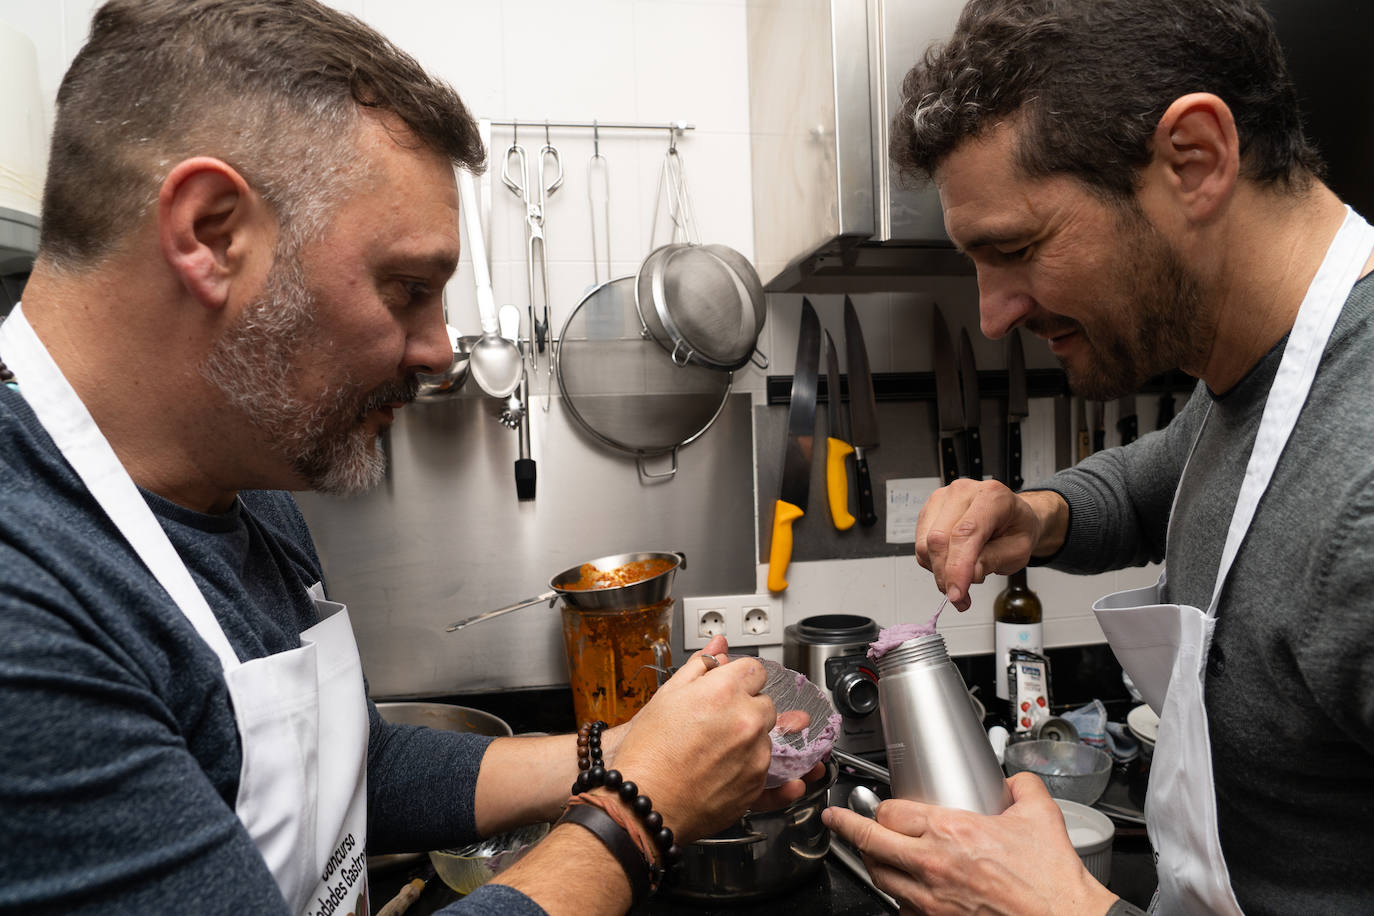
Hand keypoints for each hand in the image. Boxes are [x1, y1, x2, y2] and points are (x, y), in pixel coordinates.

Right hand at [609, 636, 775, 842]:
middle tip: (715, 723)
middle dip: (746, 708)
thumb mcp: (668, 695)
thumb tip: (719, 645)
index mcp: (726, 691)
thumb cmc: (649, 752)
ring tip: (713, 750)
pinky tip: (720, 769)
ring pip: (766, 735)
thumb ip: (700, 666)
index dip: (739, 679)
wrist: (644, 802)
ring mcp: (756, 753)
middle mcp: (747, 720)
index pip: (755, 669)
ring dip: (748, 738)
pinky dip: (748, 766)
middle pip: (765, 702)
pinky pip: (764, 766)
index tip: (728, 690)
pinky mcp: (757, 783)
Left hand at [822, 773, 1117, 914]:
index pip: (891, 812)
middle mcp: (932, 866)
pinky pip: (901, 909)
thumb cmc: (1050, 880)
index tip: (882, 805)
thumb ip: (1022, 788)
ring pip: (880, 878)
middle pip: (871, 843)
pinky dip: (898, 896)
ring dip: (872, 863)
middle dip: (849, 829)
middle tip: (838, 821)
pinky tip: (903, 889)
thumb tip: (1015, 781)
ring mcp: (930, 900)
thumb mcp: (1041, 817)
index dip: (884, 806)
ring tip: (869, 853)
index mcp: (951, 832)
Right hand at [915, 479, 1064, 609]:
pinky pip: (921, 546)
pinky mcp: (928, 511)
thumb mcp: (1018, 551)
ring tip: (961, 577)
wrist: (1011, 518)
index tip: (957, 594)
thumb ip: (993, 561)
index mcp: (992, 496)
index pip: (965, 533)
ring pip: (925, 545)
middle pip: (939, 539)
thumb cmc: (1015, 529)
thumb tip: (968, 575)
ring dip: (940, 571)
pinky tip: (952, 564)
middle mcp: (963, 492)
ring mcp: (942, 499)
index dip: (957, 567)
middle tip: (960, 596)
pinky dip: (934, 564)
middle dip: (946, 575)